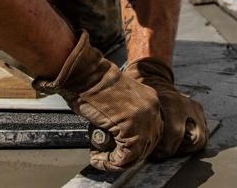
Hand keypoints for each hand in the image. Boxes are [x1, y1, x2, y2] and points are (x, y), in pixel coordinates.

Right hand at [33, 31, 161, 170]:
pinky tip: (97, 158)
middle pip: (147, 144)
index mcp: (150, 100)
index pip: (151, 132)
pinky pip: (125, 157)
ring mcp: (144, 118)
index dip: (134, 146)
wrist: (85, 73)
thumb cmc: (93, 85)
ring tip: (99, 158)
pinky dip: (110, 162)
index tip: (116, 150)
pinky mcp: (131, 128)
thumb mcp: (117, 100)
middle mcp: (152, 108)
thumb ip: (126, 116)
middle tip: (107, 157)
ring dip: (116, 161)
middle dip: (126, 155)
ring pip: (137, 154)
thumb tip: (120, 138)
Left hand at [123, 58, 208, 157]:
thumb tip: (145, 146)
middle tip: (169, 151)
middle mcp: (188, 106)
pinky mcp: (200, 110)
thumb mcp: (146, 110)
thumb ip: (149, 126)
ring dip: (190, 148)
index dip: (166, 149)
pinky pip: (204, 132)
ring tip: (175, 148)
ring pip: (203, 138)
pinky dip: (195, 141)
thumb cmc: (148, 101)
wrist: (157, 84)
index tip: (157, 153)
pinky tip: (182, 142)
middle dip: (182, 150)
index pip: (176, 134)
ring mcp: (196, 108)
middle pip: (196, 139)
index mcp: (172, 104)